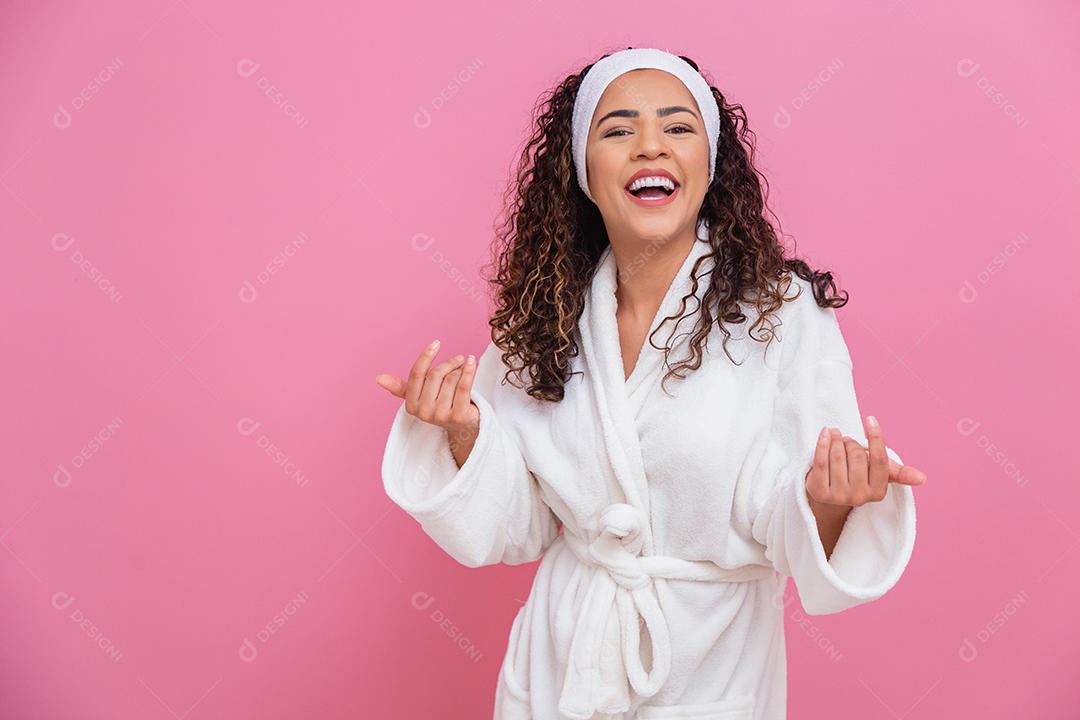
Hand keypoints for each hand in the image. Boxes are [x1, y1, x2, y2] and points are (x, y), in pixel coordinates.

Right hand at [374, 339, 479, 434]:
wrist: (462, 427)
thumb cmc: (440, 405)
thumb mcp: (419, 396)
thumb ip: (401, 387)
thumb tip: (378, 378)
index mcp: (411, 405)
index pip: (416, 373)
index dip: (426, 356)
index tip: (436, 343)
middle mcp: (424, 412)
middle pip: (435, 375)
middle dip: (448, 363)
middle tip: (458, 359)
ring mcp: (441, 416)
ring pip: (451, 379)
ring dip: (460, 370)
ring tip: (464, 371)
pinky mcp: (459, 416)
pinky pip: (464, 387)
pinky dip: (469, 371)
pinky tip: (472, 361)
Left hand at [804, 415, 925, 509]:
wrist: (828, 493)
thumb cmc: (856, 477)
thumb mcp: (877, 474)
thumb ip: (898, 472)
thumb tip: (923, 478)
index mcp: (878, 492)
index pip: (879, 460)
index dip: (876, 437)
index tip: (870, 419)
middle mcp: (859, 498)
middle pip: (857, 456)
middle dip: (851, 442)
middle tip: (846, 441)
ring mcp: (838, 497)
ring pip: (838, 456)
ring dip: (836, 440)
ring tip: (835, 437)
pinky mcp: (818, 492)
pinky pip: (820, 461)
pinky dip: (822, 442)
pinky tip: (825, 432)